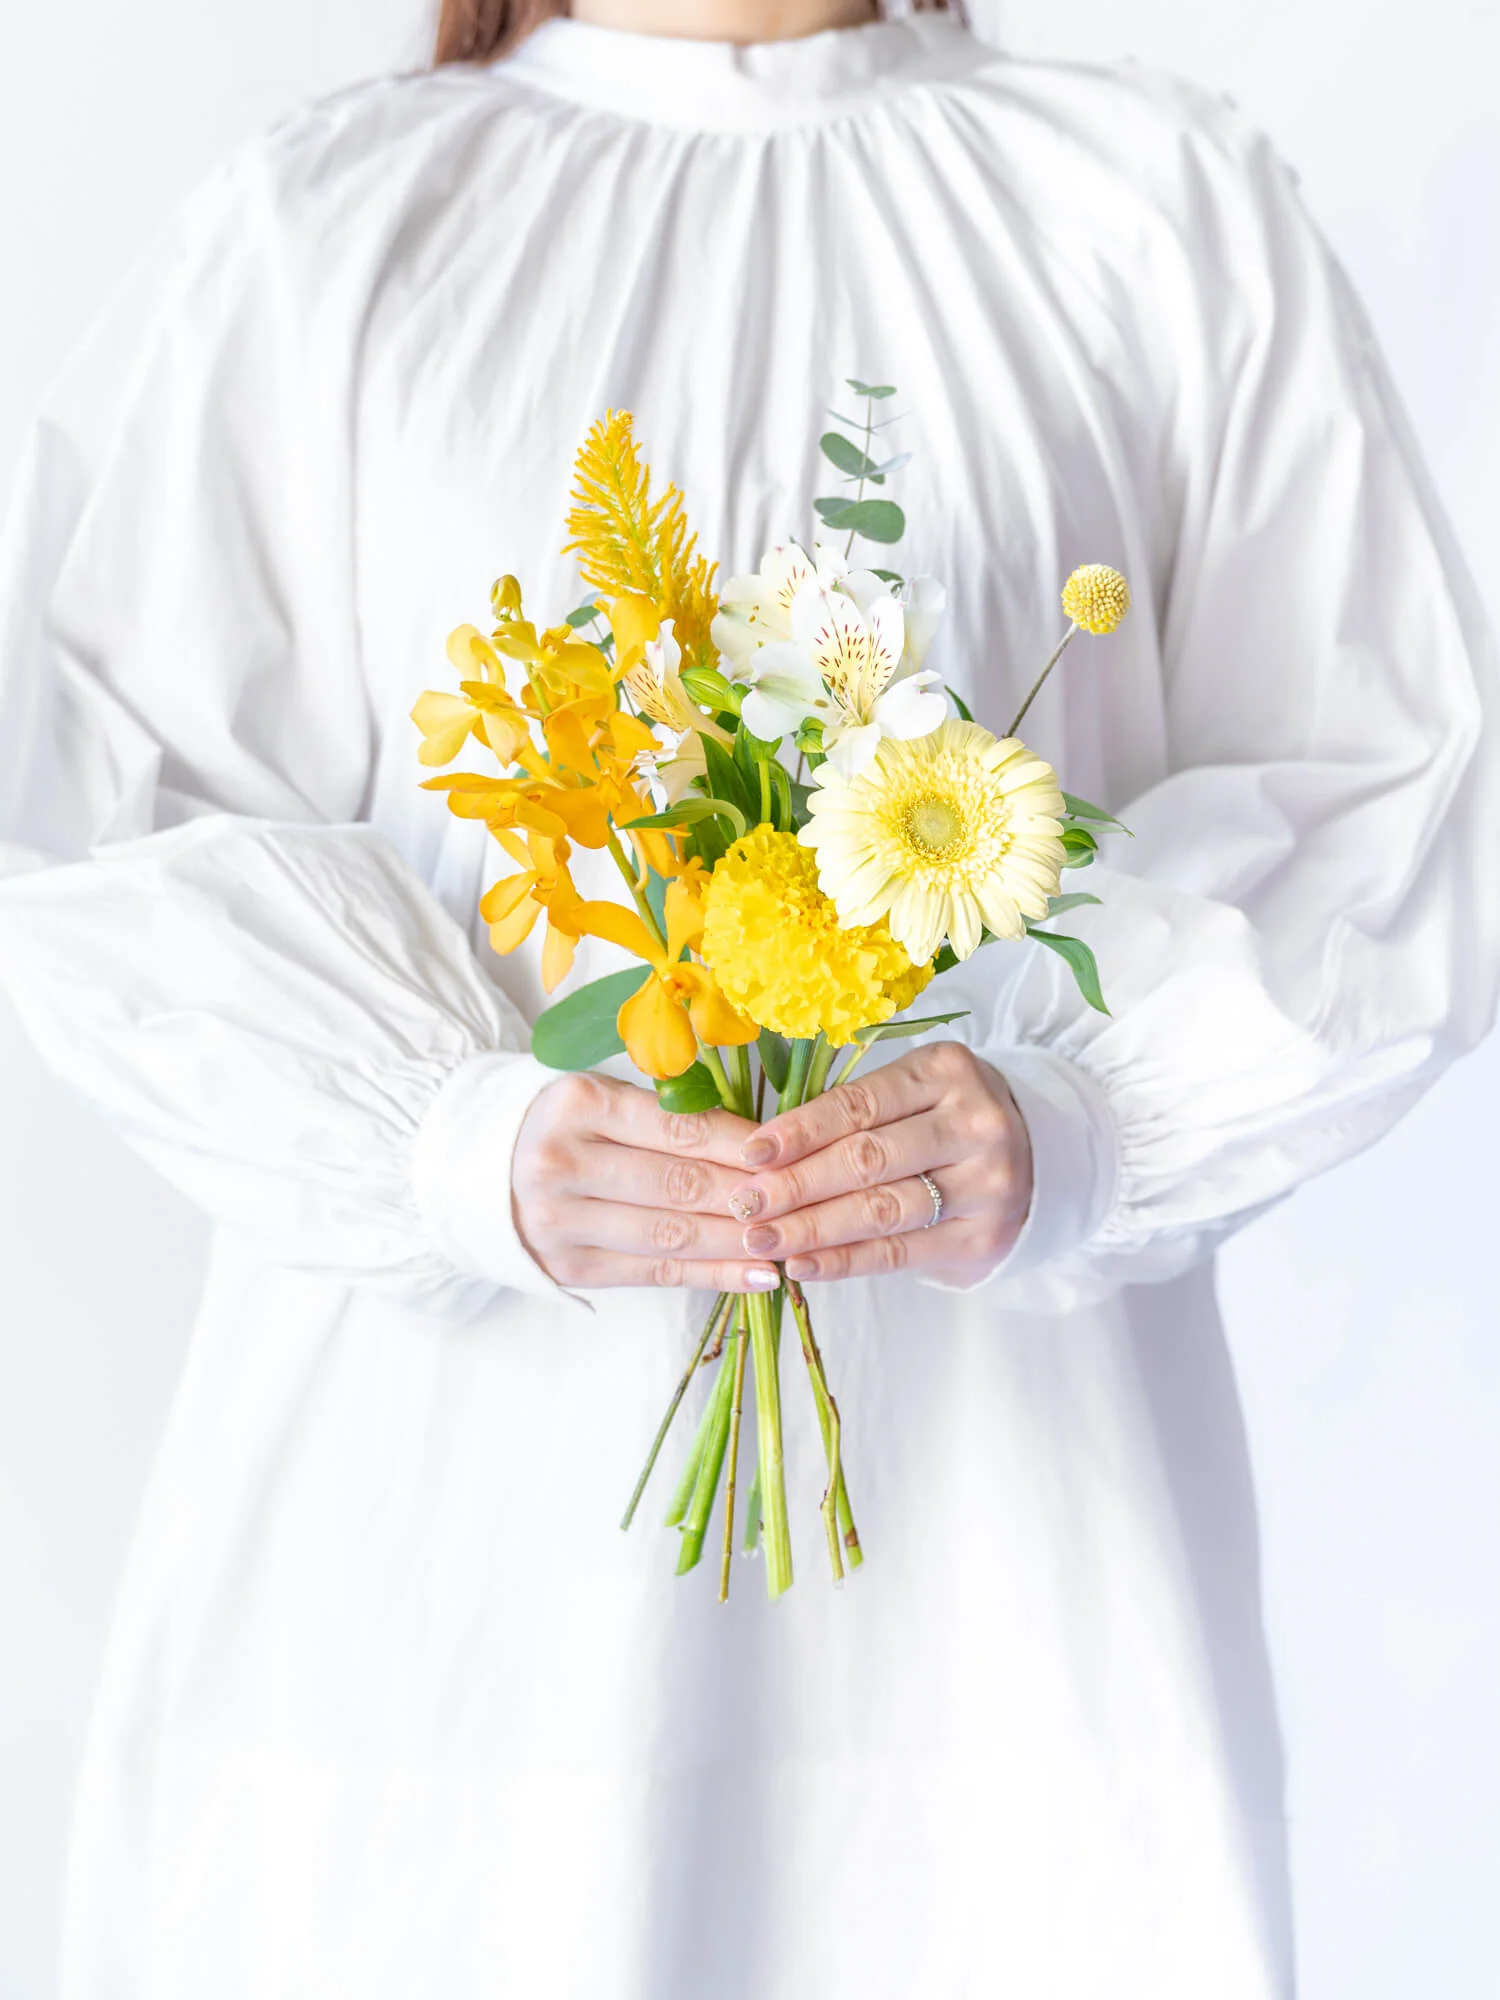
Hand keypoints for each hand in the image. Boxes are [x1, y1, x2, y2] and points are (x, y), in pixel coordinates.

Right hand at [512, 1071, 781, 1291]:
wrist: (480, 1168)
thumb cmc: (566, 1123)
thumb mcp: (604, 1095)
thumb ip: (669, 1111)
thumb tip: (764, 1141)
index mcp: (577, 1104)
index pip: (680, 1128)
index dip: (743, 1145)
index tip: (791, 1154)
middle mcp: (562, 1162)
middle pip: (681, 1184)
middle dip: (751, 1196)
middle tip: (805, 1203)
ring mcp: (560, 1220)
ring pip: (673, 1233)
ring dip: (740, 1241)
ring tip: (791, 1241)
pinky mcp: (568, 1266)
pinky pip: (656, 1272)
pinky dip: (713, 1274)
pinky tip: (759, 1275)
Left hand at [725, 1043, 1032, 1287]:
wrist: (1037, 1158)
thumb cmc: (946, 1119)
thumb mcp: (914, 1092)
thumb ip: (853, 1113)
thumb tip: (762, 1154)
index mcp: (946, 1072)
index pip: (859, 1105)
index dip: (800, 1131)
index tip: (750, 1153)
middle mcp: (974, 1125)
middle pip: (868, 1159)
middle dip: (796, 1184)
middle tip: (744, 1203)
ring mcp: (985, 1184)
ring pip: (881, 1210)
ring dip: (812, 1228)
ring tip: (760, 1238)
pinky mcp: (983, 1238)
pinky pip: (900, 1253)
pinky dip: (845, 1260)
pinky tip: (802, 1265)